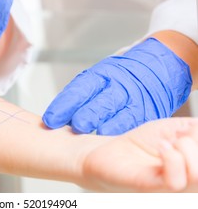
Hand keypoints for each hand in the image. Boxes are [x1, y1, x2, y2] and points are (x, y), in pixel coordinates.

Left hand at [42, 38, 191, 134]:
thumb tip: (53, 120)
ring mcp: (136, 99)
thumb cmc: (118, 77)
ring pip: (122, 114)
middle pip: (101, 101)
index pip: (79, 89)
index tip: (50, 120)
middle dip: (88, 114)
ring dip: (109, 126)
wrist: (157, 67)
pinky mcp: (149, 112)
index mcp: (101, 75)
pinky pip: (137, 123)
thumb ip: (78, 96)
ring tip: (96, 136)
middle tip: (75, 126)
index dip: (64, 104)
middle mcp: (118, 85)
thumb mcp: (98, 78)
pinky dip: (126, 132)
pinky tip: (115, 141)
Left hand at [82, 117, 197, 191]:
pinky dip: (172, 157)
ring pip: (197, 177)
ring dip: (186, 149)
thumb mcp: (176, 129)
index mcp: (194, 166)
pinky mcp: (154, 189)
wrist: (111, 153)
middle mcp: (190, 184)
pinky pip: (176, 182)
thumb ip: (195, 129)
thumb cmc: (144, 144)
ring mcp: (174, 190)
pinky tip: (161, 146)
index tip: (186, 132)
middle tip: (179, 137)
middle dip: (196, 143)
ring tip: (168, 142)